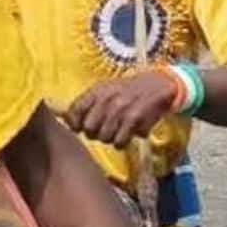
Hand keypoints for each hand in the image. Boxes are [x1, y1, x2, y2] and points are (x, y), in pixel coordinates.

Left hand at [65, 72, 180, 147]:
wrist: (159, 84)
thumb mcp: (106, 90)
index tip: (80, 127)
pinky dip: (122, 142)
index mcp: (97, 91)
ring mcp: (120, 109)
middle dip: (95, 133)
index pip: (73, 112)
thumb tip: (67, 120)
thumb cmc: (129, 90)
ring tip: (118, 130)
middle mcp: (106, 99)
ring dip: (110, 138)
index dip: (75, 124)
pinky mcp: (134, 119)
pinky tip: (127, 134)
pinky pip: (119, 142)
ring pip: (104, 138)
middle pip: (88, 130)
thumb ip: (87, 103)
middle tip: (105, 129)